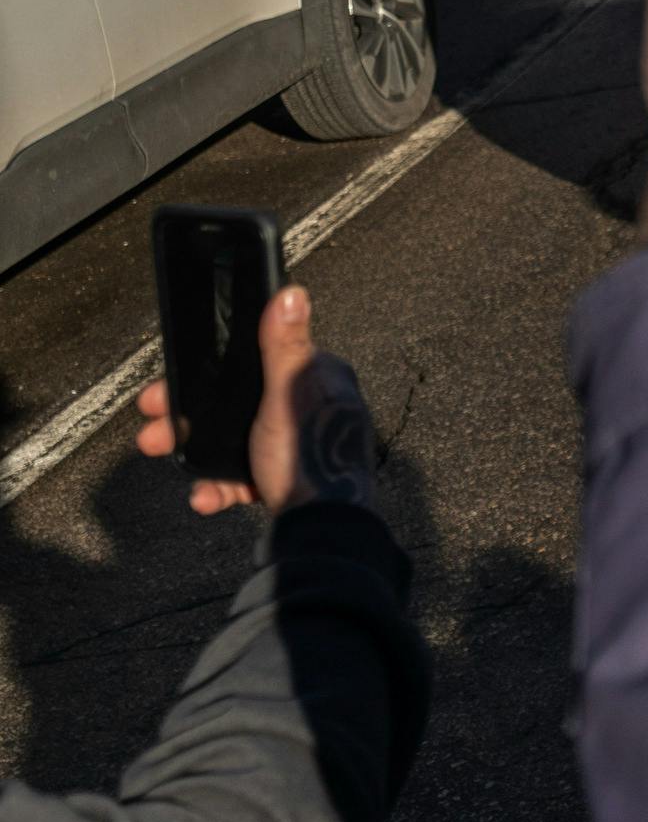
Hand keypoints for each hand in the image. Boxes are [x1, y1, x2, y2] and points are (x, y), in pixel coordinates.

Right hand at [134, 285, 372, 516]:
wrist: (320, 528)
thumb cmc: (312, 456)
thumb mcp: (290, 394)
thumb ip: (285, 346)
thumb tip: (291, 294)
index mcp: (317, 380)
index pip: (255, 362)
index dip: (209, 370)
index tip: (168, 384)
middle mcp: (308, 409)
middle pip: (234, 404)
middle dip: (185, 417)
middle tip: (152, 427)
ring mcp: (294, 445)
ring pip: (230, 440)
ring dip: (191, 450)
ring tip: (160, 454)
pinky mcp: (283, 478)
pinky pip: (242, 476)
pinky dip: (219, 485)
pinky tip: (205, 496)